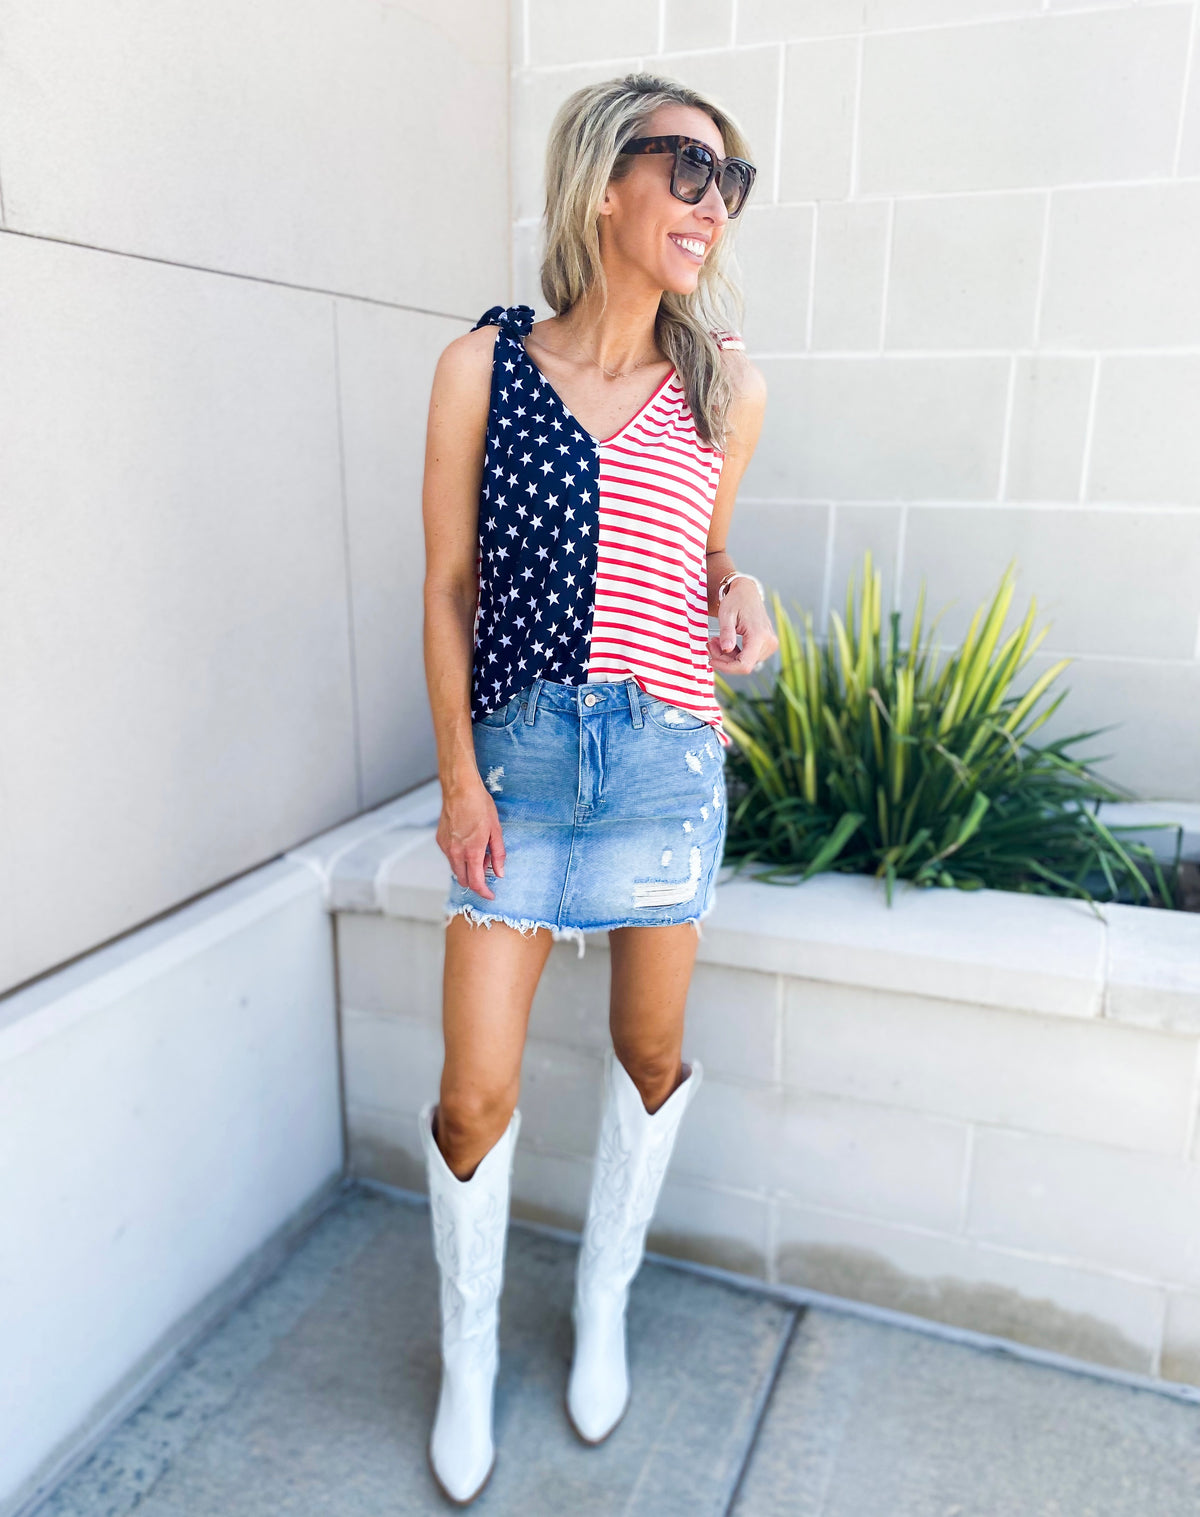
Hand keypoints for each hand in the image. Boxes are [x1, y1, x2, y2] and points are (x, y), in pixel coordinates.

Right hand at [437, 780, 505, 899]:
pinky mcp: (440, 840)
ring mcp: (446, 847)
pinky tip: (468, 842)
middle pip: (464, 879)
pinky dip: (460, 857)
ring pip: (456, 868)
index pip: (476, 883)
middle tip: (488, 865)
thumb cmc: (479, 805)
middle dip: (476, 880)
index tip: (491, 895)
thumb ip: (498, 854)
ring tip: (480, 849)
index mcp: (472, 852)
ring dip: (468, 867)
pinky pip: (450, 856)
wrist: (460, 789)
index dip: (484, 892)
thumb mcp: (495, 830)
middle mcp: (455, 853)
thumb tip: (499, 872)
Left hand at [707, 582, 778, 675]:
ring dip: (728, 656)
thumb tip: (726, 649)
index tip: (711, 660)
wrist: (747, 592)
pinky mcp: (768, 645)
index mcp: (759, 635)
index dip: (726, 668)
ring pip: (745, 663)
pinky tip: (727, 642)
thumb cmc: (736, 601)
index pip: (744, 665)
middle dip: (724, 659)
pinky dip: (735, 654)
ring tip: (716, 641)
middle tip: (710, 644)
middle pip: (743, 665)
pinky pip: (749, 657)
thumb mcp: (726, 615)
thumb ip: (726, 633)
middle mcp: (768, 642)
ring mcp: (770, 644)